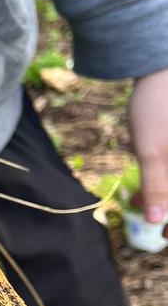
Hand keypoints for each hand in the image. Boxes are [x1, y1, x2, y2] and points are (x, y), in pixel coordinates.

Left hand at [128, 67, 167, 223]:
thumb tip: (158, 220)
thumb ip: (157, 187)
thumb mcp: (152, 151)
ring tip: (140, 202)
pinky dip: (163, 179)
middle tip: (151, 222)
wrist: (160, 68)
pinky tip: (146, 188)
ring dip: (164, 195)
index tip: (162, 237)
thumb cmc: (157, 107)